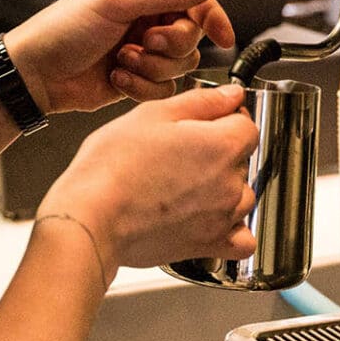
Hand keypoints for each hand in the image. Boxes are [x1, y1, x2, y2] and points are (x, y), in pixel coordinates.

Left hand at [3, 0, 236, 114]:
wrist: (36, 74)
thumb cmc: (61, 30)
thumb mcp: (114, 1)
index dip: (211, 16)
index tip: (223, 36)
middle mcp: (145, 16)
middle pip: (190, 35)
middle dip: (169, 45)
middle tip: (143, 43)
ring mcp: (142, 48)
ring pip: (180, 64)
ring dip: (152, 67)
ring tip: (122, 62)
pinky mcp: (138, 77)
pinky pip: (164, 87)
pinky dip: (142, 87)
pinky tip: (117, 78)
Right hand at [41, 83, 260, 275]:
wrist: (92, 217)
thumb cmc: (112, 167)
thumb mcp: (153, 115)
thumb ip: (201, 102)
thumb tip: (232, 95)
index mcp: (221, 145)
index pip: (247, 125)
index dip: (226, 120)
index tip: (206, 123)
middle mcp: (230, 183)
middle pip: (242, 161)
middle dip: (217, 154)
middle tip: (177, 155)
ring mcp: (222, 217)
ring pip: (242, 197)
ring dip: (223, 190)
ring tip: (183, 187)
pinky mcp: (209, 245)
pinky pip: (242, 241)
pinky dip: (232, 230)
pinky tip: (208, 220)